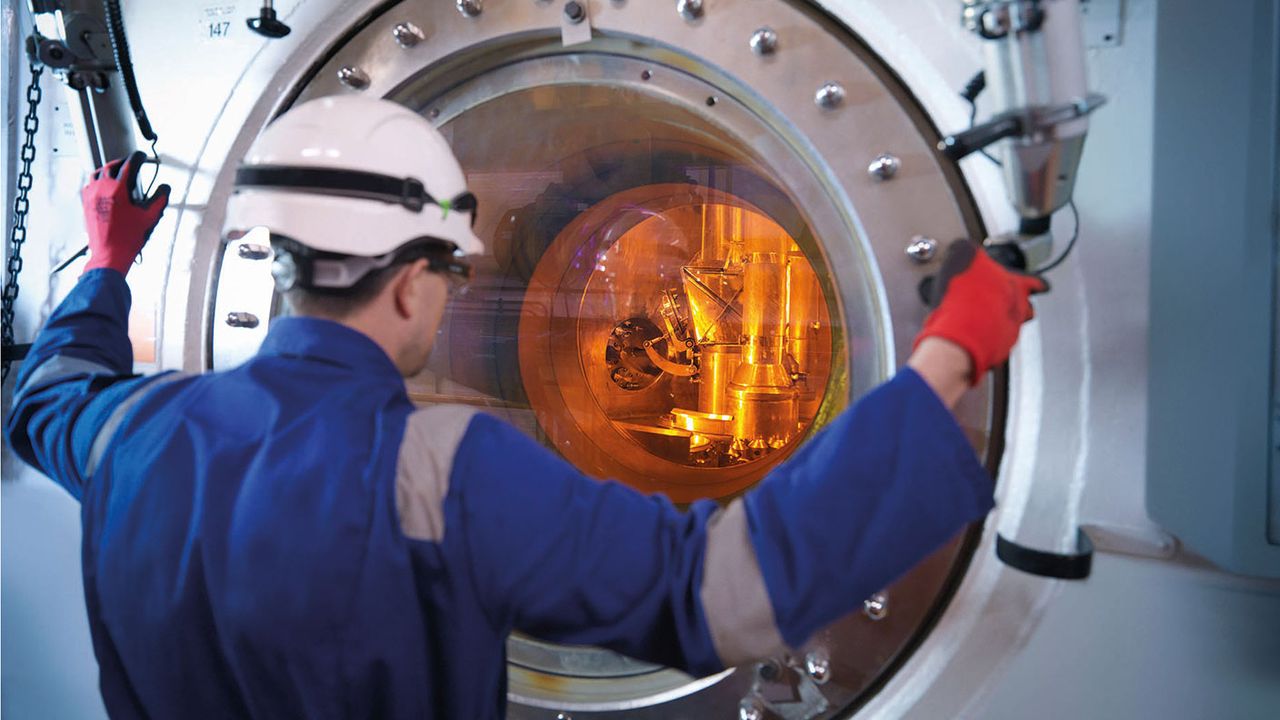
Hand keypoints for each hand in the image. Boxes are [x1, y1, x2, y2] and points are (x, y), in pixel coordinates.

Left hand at [81, 152, 170, 275]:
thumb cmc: (126, 239)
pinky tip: (103, 186)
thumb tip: (164, 189)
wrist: (109, 254)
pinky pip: (89, 185)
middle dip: (122, 162)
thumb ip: (159, 199)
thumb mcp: (149, 218)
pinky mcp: (86, 204)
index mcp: (117, 189)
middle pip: (111, 166)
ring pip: (97, 174)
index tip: (141, 156)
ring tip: (116, 172)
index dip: (138, 158)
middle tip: (130, 163)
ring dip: (108, 169)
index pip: (129, 165)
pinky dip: (97, 181)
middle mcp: (102, 189)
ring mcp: (91, 196)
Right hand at [914, 241, 1047, 385]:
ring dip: (1003, 323)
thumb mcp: (963, 256)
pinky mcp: (995, 352)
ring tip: (988, 321)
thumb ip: (968, 250)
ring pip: (1013, 327)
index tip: (1042, 285)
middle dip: (1021, 305)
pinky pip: (995, 344)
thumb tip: (964, 248)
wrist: (957, 335)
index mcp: (1014, 284)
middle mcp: (1017, 309)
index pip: (1034, 281)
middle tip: (1010, 303)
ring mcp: (1008, 332)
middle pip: (1027, 308)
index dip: (1037, 282)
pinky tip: (972, 335)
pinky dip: (986, 340)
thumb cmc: (963, 297)